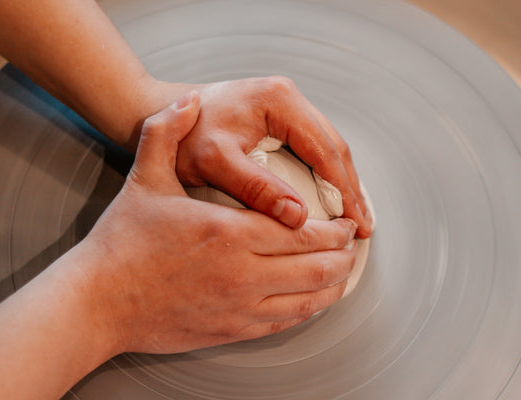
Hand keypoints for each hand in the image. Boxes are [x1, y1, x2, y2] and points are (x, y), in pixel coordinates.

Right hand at [83, 91, 357, 353]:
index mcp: (229, 231)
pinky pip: (286, 322)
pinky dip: (310, 308)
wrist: (98, 301)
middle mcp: (242, 273)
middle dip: (342, 254)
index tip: (344, 220)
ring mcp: (239, 307)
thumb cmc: (122, 242)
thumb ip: (165, 132)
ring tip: (341, 269)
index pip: (303, 231)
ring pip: (309, 299)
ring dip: (334, 283)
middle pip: (317, 267)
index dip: (334, 228)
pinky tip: (314, 299)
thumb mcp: (145, 178)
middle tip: (349, 242)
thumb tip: (188, 101)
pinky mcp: (232, 331)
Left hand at [174, 76, 371, 236]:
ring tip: (352, 216)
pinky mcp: (277, 117)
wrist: (159, 114)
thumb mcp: (215, 162)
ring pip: (326, 146)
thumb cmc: (182, 137)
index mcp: (278, 101)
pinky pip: (311, 147)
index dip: (343, 191)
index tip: (354, 222)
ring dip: (341, 182)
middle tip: (361, 225)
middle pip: (333, 146)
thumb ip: (256, 187)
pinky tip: (329, 196)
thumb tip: (298, 217)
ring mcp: (284, 105)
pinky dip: (324, 174)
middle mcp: (287, 98)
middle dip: (350, 188)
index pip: (324, 150)